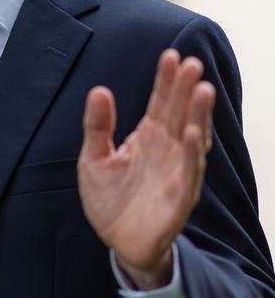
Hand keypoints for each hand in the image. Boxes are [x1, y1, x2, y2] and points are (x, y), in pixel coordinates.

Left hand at [77, 49, 215, 289]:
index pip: (160, 103)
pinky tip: (194, 133)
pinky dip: (193, 154)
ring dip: (198, 115)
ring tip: (202, 89)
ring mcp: (176, 172)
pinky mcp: (179, 198)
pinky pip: (189, 173)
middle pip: (179, 114)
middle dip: (186, 90)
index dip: (166, 80)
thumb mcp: (94, 158)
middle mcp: (168, 150)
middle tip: (192, 63)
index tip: (171, 56)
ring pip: (192, 139)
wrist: (118, 242)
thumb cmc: (110, 199)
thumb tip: (99, 90)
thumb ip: (97, 126)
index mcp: (148, 137)